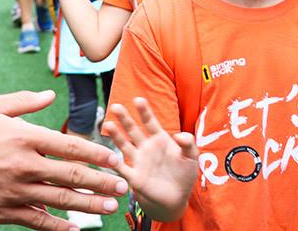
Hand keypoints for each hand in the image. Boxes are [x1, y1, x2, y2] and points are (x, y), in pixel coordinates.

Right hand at [0, 90, 127, 229]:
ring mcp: (14, 191)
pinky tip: (75, 228)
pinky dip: (57, 226)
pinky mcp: (2, 212)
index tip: (115, 159)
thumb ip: (25, 103)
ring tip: (110, 206)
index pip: (71, 146)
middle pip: (72, 175)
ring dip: (88, 204)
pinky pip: (36, 221)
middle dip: (102, 181)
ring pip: (60, 200)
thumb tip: (50, 96)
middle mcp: (25, 165)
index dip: (97, 154)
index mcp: (26, 137)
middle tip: (124, 186)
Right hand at [103, 98, 197, 221]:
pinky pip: (122, 169)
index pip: (151, 122)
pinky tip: (105, 155)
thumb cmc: (184, 175)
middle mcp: (147, 148)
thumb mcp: (192, 157)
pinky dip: (114, 163)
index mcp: (160, 140)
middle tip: (116, 106)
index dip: (144, 111)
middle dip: (125, 119)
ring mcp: (139, 162)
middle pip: (133, 130)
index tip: (138, 99)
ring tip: (108, 124)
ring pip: (125, 145)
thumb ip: (189, 143)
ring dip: (116, 136)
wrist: (177, 199)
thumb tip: (180, 135)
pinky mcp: (135, 177)